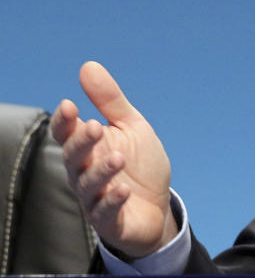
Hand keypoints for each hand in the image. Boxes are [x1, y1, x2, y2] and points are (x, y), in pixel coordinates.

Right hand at [50, 61, 177, 258]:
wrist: (157, 206)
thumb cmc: (139, 164)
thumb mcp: (131, 127)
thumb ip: (110, 101)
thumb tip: (88, 66)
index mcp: (87, 148)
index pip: (66, 134)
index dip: (64, 122)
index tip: (70, 105)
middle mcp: (84, 172)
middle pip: (72, 157)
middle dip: (82, 143)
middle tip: (95, 128)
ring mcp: (94, 198)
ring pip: (87, 185)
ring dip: (101, 171)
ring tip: (118, 157)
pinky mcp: (110, 220)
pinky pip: (105, 212)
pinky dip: (112, 201)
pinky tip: (123, 189)